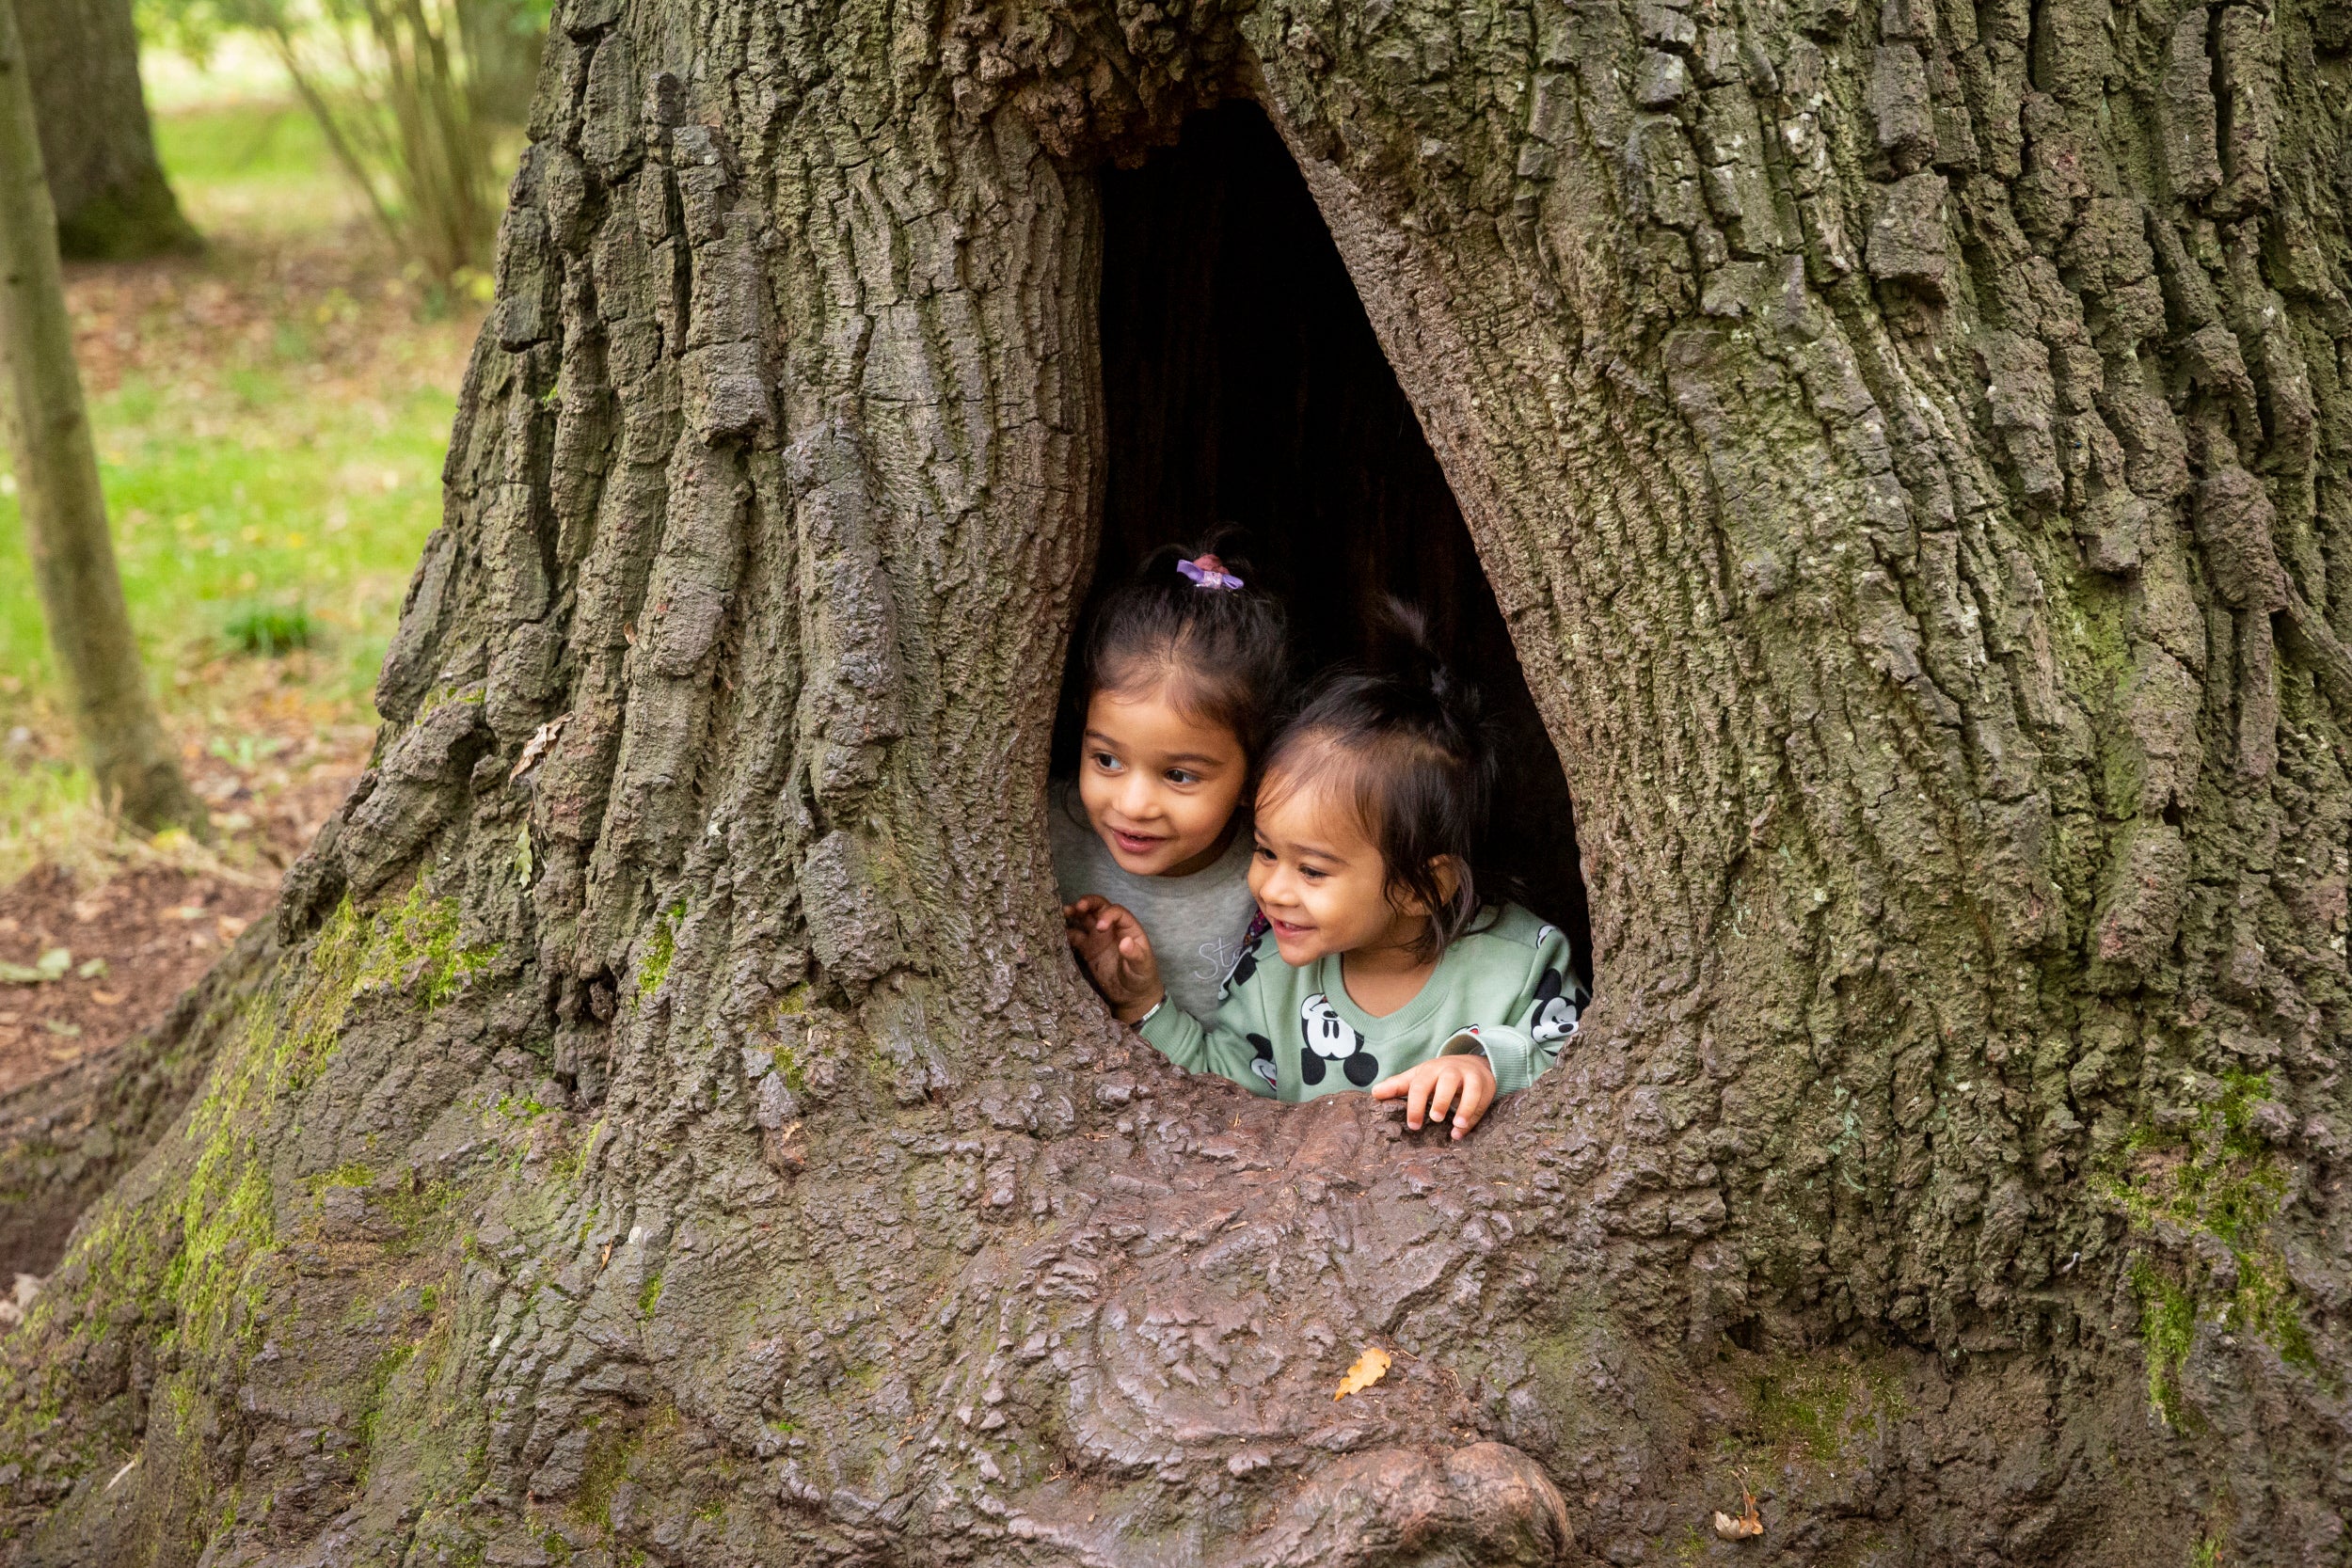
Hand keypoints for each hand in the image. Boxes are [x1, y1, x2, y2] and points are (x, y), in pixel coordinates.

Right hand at [1064, 896, 1164, 1022]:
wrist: (1131, 996)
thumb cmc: (1141, 977)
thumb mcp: (1142, 967)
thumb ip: (1135, 954)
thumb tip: (1125, 942)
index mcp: (1128, 928)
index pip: (1117, 912)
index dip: (1107, 915)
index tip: (1100, 927)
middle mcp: (1112, 928)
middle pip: (1099, 908)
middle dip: (1088, 903)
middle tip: (1077, 907)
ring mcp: (1098, 938)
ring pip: (1085, 918)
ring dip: (1075, 913)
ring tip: (1064, 912)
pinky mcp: (1087, 950)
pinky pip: (1075, 936)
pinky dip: (1067, 932)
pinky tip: (1057, 932)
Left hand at [1371, 1053, 1497, 1139]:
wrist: (1471, 1063)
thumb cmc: (1438, 1075)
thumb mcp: (1418, 1077)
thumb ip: (1398, 1086)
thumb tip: (1374, 1093)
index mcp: (1431, 1070)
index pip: (1420, 1085)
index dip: (1415, 1105)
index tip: (1413, 1125)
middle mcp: (1451, 1071)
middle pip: (1446, 1081)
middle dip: (1441, 1099)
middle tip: (1435, 1119)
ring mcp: (1470, 1077)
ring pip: (1471, 1089)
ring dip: (1465, 1108)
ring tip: (1456, 1126)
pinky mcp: (1486, 1086)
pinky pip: (1482, 1102)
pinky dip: (1474, 1117)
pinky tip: (1462, 1132)